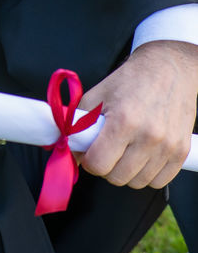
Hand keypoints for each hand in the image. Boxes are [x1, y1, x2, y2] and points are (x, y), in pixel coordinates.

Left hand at [79, 41, 197, 188]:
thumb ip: (79, 124)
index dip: (88, 161)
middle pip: (117, 177)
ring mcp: (168, 146)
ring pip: (137, 182)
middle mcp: (149, 136)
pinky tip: (142, 157)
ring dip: (126, 172)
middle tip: (106, 151)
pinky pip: (159, 181)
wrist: (169, 69)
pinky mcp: (182, 151)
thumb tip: (71, 151)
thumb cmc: (131, 80)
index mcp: (124, 120)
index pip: (98, 164)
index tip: (89, 153)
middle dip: (105, 167)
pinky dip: (147, 175)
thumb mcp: (97, 95)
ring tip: (125, 151)